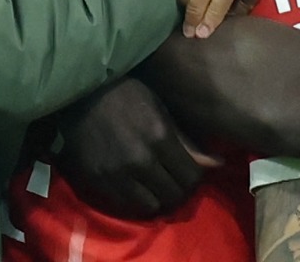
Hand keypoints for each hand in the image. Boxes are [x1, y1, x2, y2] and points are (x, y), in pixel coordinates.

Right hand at [55, 77, 220, 218]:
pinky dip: (135, 199)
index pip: (191, 177)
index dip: (194, 177)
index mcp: (160, 137)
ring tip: (155, 185)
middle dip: (178, 189)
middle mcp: (141, 160)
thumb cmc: (126, 93)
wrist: (81, 93)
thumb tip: (217, 164)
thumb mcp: (160, 108)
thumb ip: (187, 140)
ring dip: (157, 197)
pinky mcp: (98, 181)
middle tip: (174, 180)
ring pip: (151, 205)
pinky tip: (135, 185)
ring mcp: (117, 173)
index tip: (189, 171)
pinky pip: (126, 205)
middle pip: (173, 194)